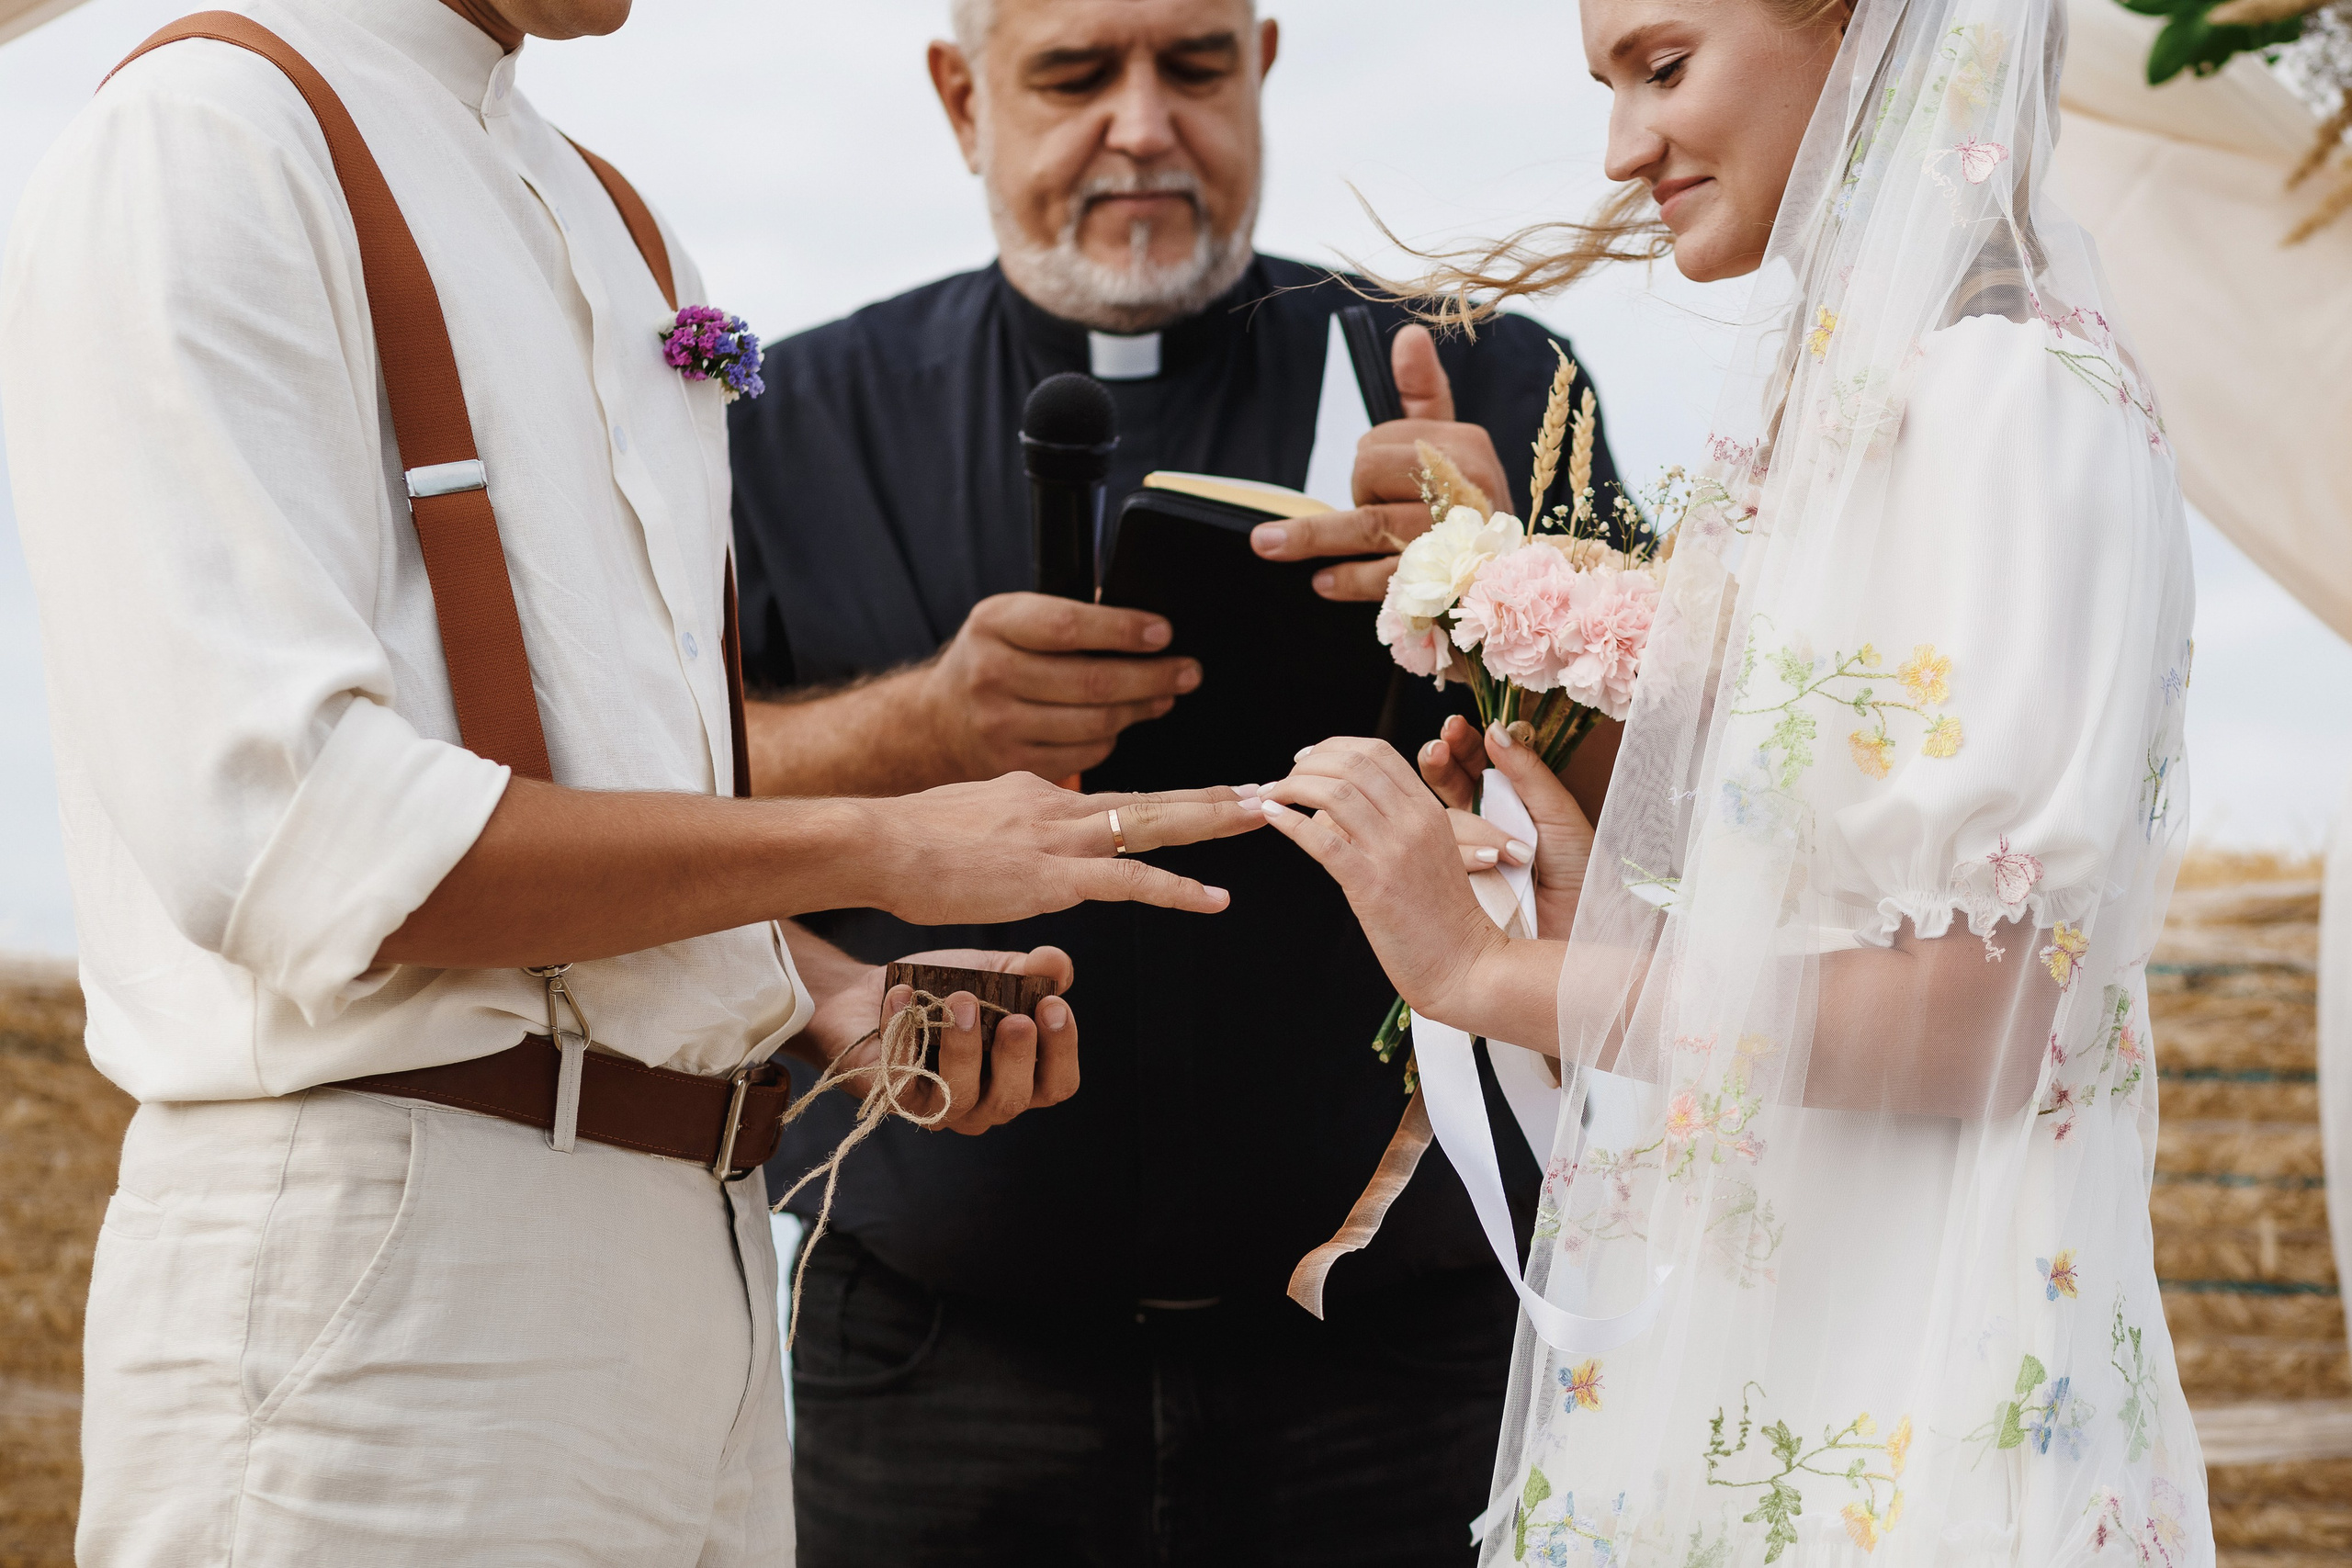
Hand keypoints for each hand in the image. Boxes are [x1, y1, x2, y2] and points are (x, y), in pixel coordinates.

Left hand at [804, 946, 1078, 1134]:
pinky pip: (903, 1077)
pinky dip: (905, 1033)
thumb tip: (1058, 963)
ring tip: (962, 1000)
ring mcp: (937, 1107)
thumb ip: (1030, 970)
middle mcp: (982, 1102)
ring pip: (960, 1097)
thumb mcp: (993, 972)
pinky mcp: (891, 1097)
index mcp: (1016, 1076)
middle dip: (1017, 1059)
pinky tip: (903, 994)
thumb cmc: (941, 990)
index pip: (1055, 1085)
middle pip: (1011, 1100)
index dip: (1061, 1052)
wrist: (868, 994)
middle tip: (1016, 1019)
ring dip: (964, 1049)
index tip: (1053, 1006)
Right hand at [869, 775, 1263, 925]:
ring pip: (1156, 824)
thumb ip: (1006, 831)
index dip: (1170, 800)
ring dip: (1215, 821)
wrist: (876, 842)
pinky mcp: (1053, 875)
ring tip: (1265, 816)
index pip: (1117, 798)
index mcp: (1039, 795)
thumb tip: (1018, 845)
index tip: (1211, 796)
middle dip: (1216, 795)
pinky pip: (1130, 881)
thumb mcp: (969, 824)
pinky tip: (1216, 899)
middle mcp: (1059, 805)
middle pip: (1154, 799)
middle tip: (1270, 788)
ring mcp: (1059, 837)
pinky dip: (1178, 889)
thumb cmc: (906, 844)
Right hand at [916, 592, 1200, 779]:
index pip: (1067, 625)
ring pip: (1095, 722)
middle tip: (1188, 671)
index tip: (1163, 633)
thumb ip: (1065, 617)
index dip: (1122, 630)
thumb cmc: (994, 660)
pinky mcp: (1014, 765)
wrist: (938, 722)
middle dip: (1152, 676)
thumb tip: (1143, 625)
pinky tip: (1121, 723)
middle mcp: (990, 674)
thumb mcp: (1011, 620)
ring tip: (1163, 696)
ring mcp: (999, 725)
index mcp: (993, 624)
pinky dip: (1112, 738)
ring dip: (1140, 709)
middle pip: (1092, 681)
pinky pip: (1085, 754)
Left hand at [1247, 325, 1511, 600]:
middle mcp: (1468, 487)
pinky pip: (1381, 576)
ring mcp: (1455, 538)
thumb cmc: (1465, 509)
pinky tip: (1321, 582)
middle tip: (1373, 512)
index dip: (1367, 462)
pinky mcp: (1441, 585)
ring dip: (1314, 536)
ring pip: (1369, 524)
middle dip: (1357, 493)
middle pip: (1371, 474)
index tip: (1379, 483)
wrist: (1503, 582)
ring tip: (1267, 544)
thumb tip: (1410, 335)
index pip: (1384, 439)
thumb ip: (1423, 395)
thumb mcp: (1449, 448)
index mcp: (1467, 446)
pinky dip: (1347, 579)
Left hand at [1254, 739, 1502, 1021]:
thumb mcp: (1429, 853)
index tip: (1306, 759)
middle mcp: (1414, 822)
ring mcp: (1395, 852)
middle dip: (1307, 764)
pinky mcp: (1373, 885)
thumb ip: (1392, 824)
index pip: (1377, 752)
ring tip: (1270, 797)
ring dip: (1291, 787)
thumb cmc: (1441, 917)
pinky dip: (1290, 822)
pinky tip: (1272, 818)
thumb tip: (1330, 809)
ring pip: (1335, 792)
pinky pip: (1322, 840)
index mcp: (1428, 810)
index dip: (1333, 747)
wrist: (1465, 965)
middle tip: (1282, 780)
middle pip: (1352, 764)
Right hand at [1420, 717, 1594, 938]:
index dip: (1461, 744)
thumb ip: (1526, 773)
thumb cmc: (1581, 873)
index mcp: (1508, 805)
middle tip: (1437, 748)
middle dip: (1437, 762)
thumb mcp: (1558, 815)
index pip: (1474, 765)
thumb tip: (1495, 729)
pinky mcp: (1452, 887)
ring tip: (1481, 818)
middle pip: (1445, 787)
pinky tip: (1479, 859)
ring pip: (1437, 822)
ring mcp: (1462, 858)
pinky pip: (1436, 860)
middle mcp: (1480, 827)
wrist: (1583, 931)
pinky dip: (1455, 853)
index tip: (1454, 727)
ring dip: (1454, 814)